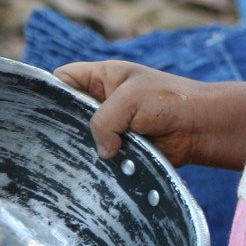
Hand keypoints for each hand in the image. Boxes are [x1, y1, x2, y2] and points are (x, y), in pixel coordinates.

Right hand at [55, 59, 218, 165]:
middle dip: (65, 125)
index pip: (64, 78)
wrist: (201, 128)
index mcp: (102, 76)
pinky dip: (101, 163)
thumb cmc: (170, 101)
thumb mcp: (130, 100)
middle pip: (69, 111)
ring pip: (83, 137)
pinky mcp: (121, 149)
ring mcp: (112, 125)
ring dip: (86, 147)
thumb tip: (101, 151)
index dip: (52, 90)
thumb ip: (104, 121)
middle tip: (61, 140)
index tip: (43, 109)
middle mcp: (103, 100)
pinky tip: (98, 168)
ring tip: (83, 155)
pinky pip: (101, 156)